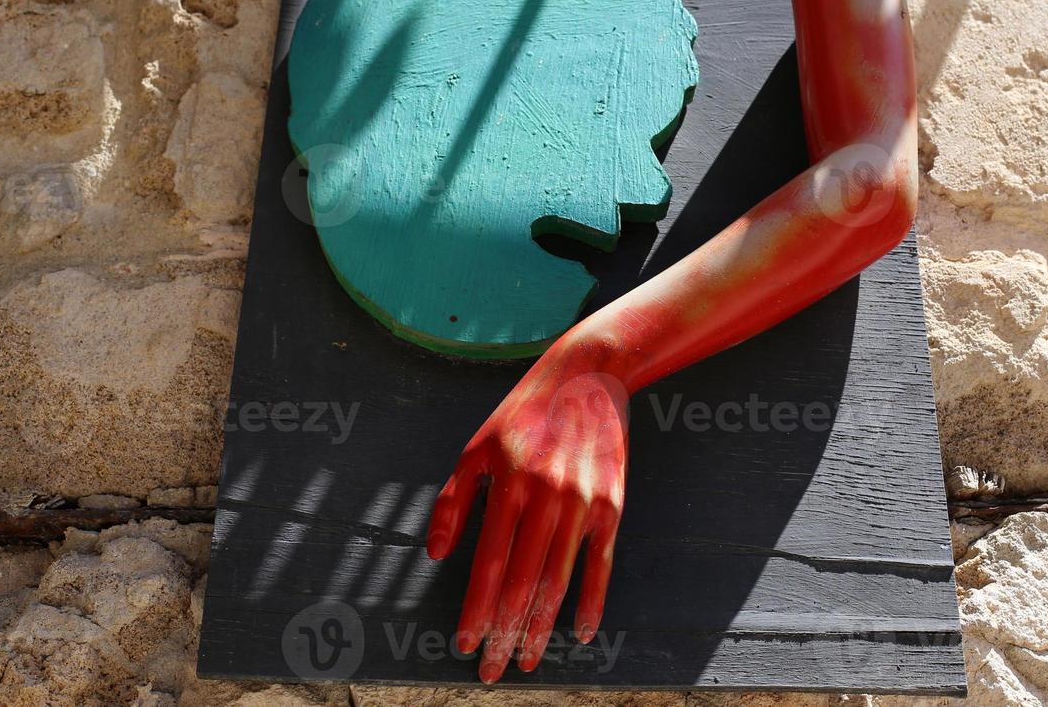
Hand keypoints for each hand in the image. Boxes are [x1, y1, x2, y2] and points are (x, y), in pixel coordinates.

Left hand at [426, 355, 629, 682]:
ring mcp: (583, 503)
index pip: (488, 564)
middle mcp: (546, 496)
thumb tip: (436, 555)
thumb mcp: (475, 447)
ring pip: (558, 581)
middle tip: (492, 671)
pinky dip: (593, 603)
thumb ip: (453, 501)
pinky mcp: (612, 505)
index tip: (465, 645)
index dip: (476, 610)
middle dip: (505, 633)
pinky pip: (601, 565)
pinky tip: (582, 634)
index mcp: (508, 483)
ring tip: (527, 659)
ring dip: (541, 628)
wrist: (588, 375)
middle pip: (522, 582)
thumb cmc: (523, 413)